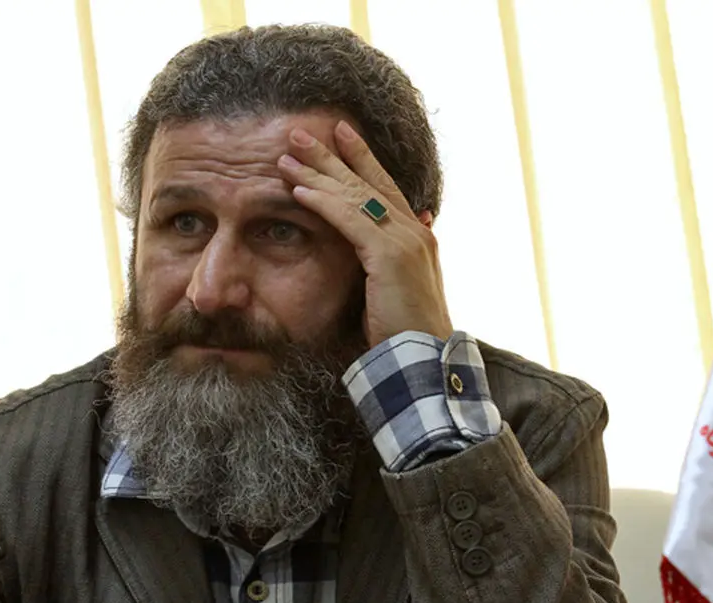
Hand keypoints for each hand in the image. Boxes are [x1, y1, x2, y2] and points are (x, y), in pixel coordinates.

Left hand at [279, 121, 453, 348]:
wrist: (424, 359)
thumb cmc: (406, 334)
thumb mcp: (397, 291)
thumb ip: (391, 264)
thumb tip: (392, 246)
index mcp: (418, 237)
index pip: (385, 188)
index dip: (362, 159)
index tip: (340, 135)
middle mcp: (415, 231)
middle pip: (368, 182)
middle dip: (333, 154)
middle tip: (300, 132)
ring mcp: (405, 240)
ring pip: (355, 195)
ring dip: (318, 172)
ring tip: (288, 153)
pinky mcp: (390, 255)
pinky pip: (349, 219)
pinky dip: (323, 202)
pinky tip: (297, 190)